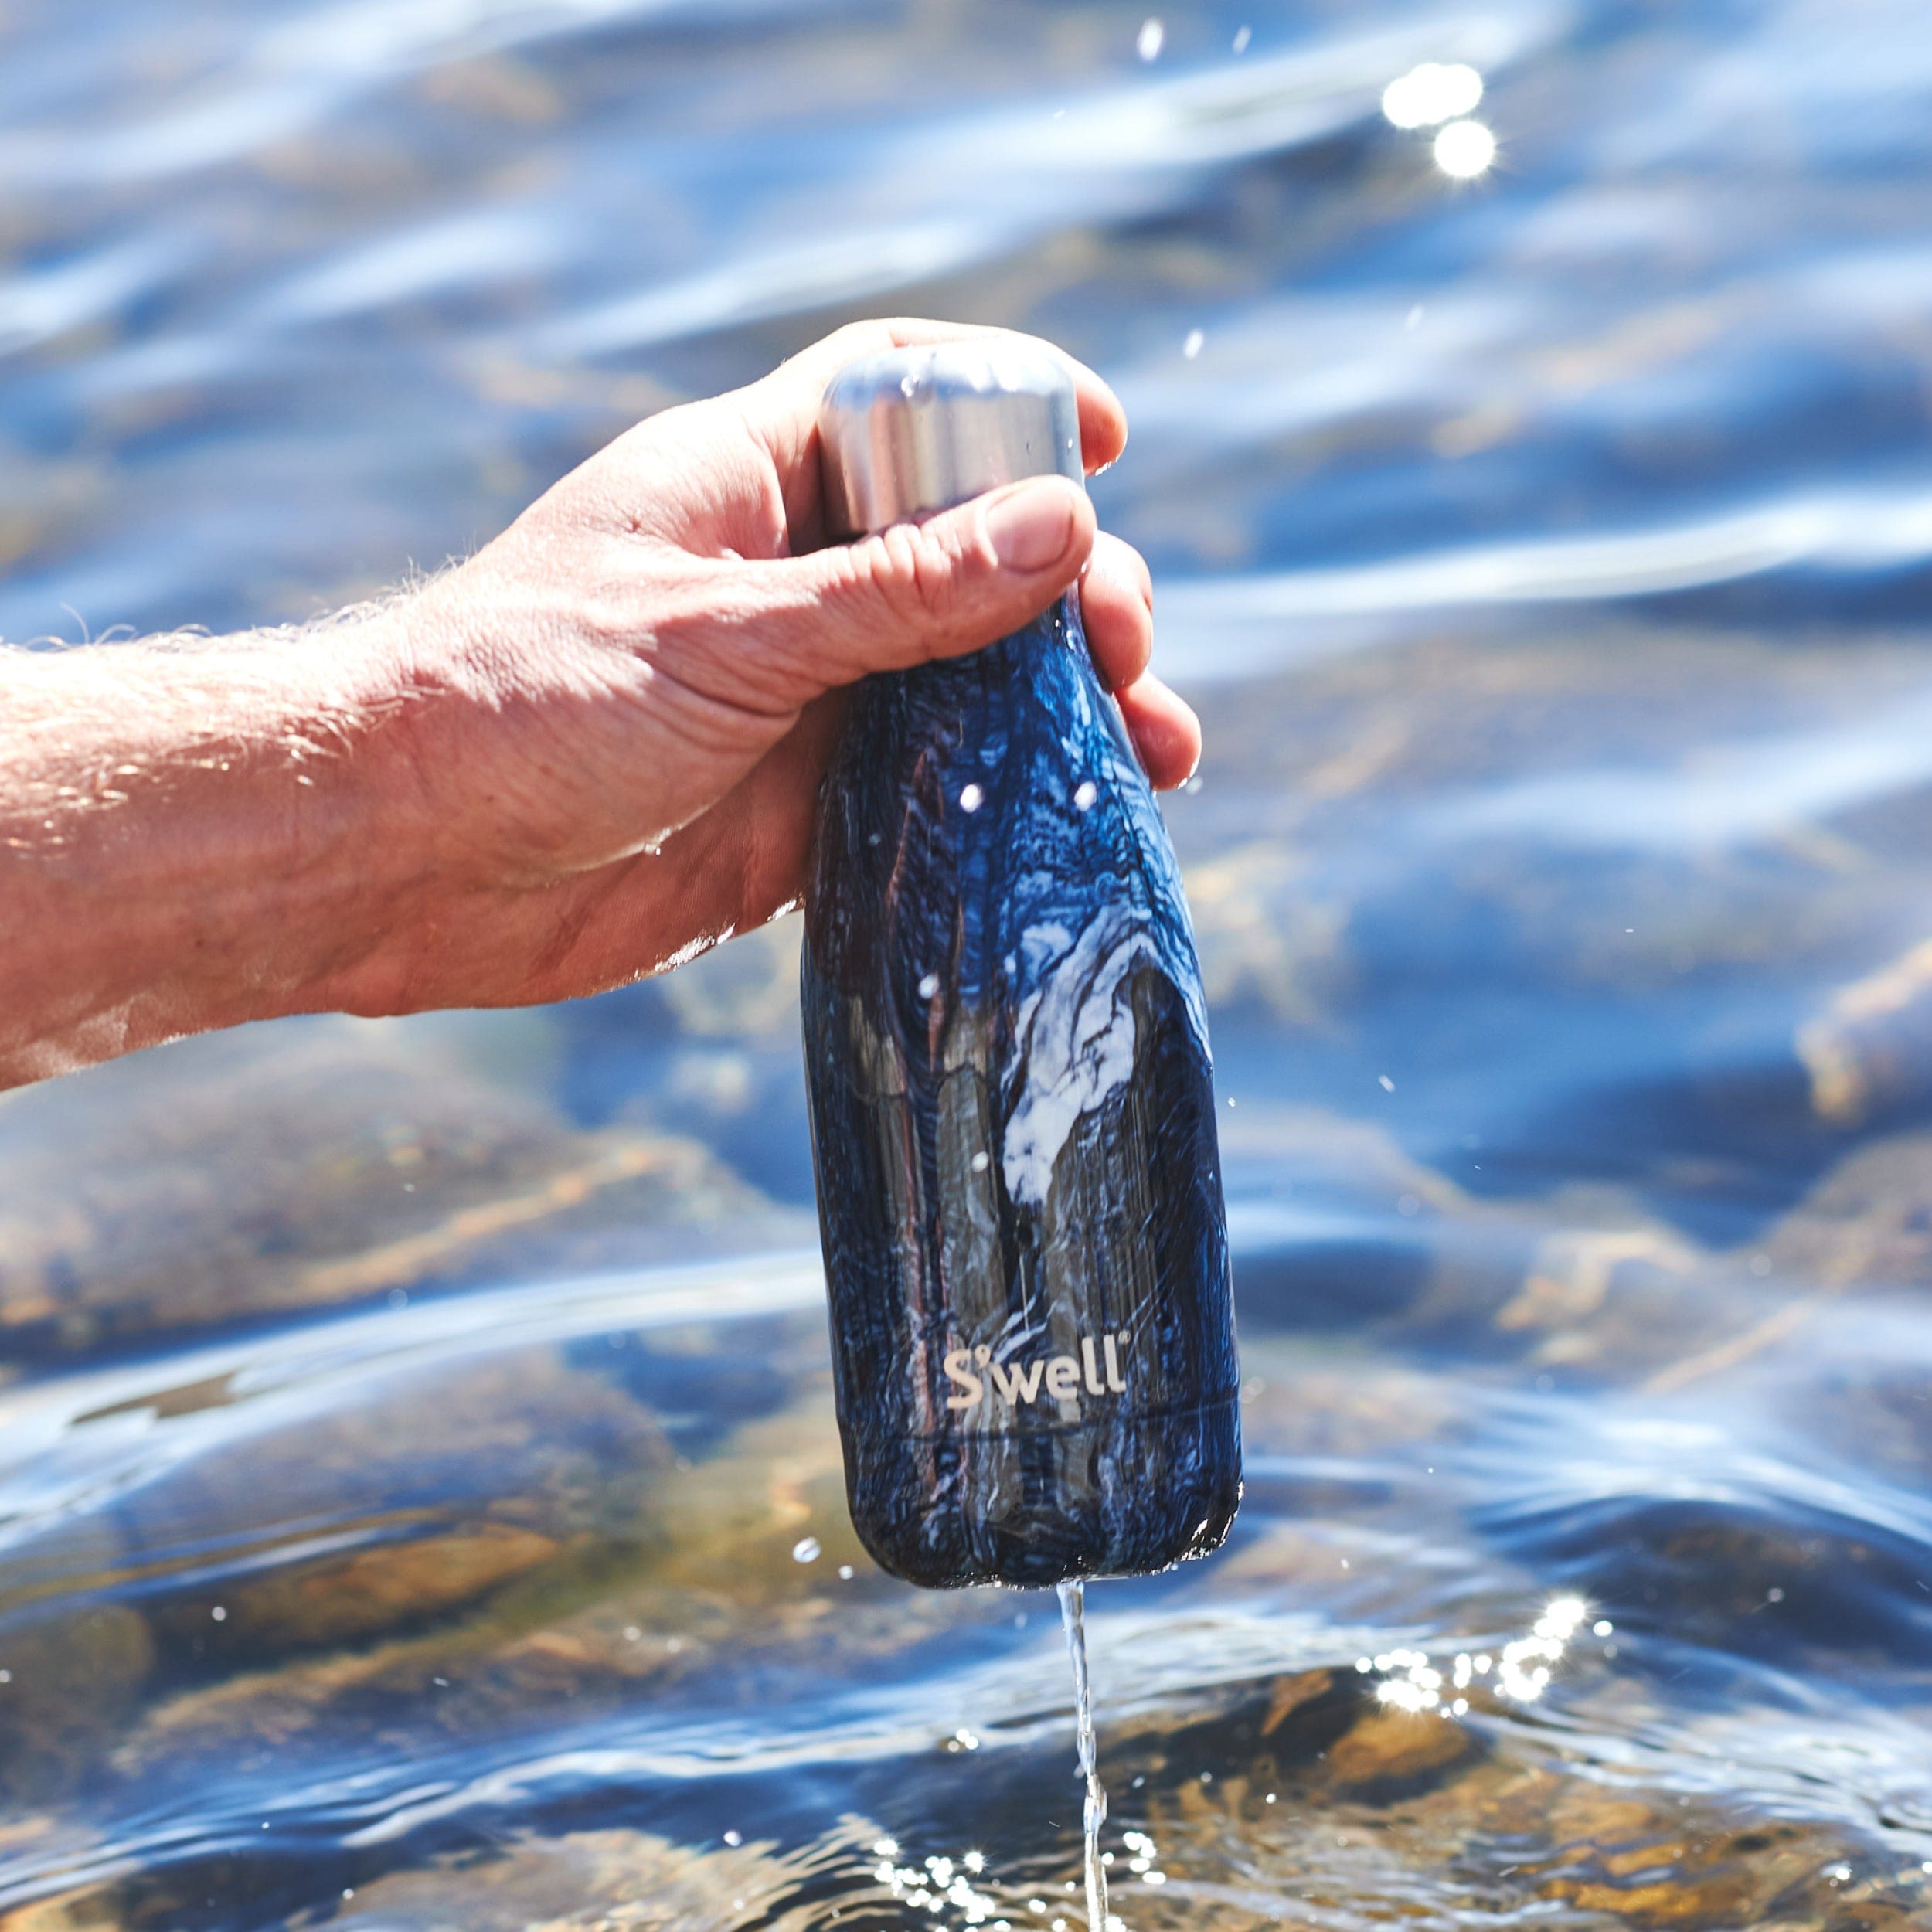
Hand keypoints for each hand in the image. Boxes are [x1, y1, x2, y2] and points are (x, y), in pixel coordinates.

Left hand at [350, 317, 1199, 1014]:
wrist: (401, 860)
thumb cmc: (527, 703)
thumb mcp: (726, 635)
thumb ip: (897, 593)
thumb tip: (1065, 522)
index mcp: (749, 482)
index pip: (899, 393)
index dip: (1007, 398)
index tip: (1105, 439)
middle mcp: (785, 582)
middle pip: (967, 549)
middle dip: (1069, 586)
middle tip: (1126, 646)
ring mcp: (797, 698)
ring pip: (965, 679)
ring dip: (1064, 705)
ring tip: (1157, 747)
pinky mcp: (796, 807)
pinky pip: (930, 786)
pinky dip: (1006, 797)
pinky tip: (1080, 820)